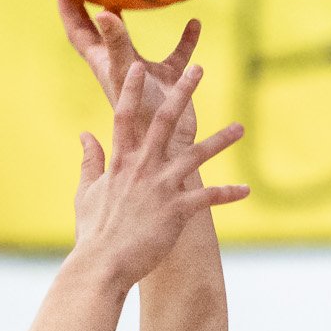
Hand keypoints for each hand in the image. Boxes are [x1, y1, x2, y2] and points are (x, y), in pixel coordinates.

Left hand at [60, 0, 206, 131]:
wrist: (165, 149)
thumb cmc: (138, 115)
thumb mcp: (125, 72)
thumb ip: (116, 43)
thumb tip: (101, 12)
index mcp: (102, 63)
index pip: (78, 31)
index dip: (68, 9)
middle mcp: (121, 65)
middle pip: (100, 32)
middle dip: (91, 9)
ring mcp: (144, 73)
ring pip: (136, 41)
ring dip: (133, 21)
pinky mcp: (169, 80)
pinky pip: (177, 55)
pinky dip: (186, 40)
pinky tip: (195, 23)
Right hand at [72, 58, 247, 292]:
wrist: (102, 264)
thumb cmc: (93, 231)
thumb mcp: (86, 192)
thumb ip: (89, 160)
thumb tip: (84, 134)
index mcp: (119, 161)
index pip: (124, 116)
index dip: (132, 90)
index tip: (139, 66)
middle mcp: (142, 167)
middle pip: (164, 121)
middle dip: (182, 93)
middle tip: (198, 69)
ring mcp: (160, 187)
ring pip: (196, 155)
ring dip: (221, 141)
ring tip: (241, 128)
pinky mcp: (176, 209)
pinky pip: (208, 197)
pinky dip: (228, 194)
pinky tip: (246, 190)